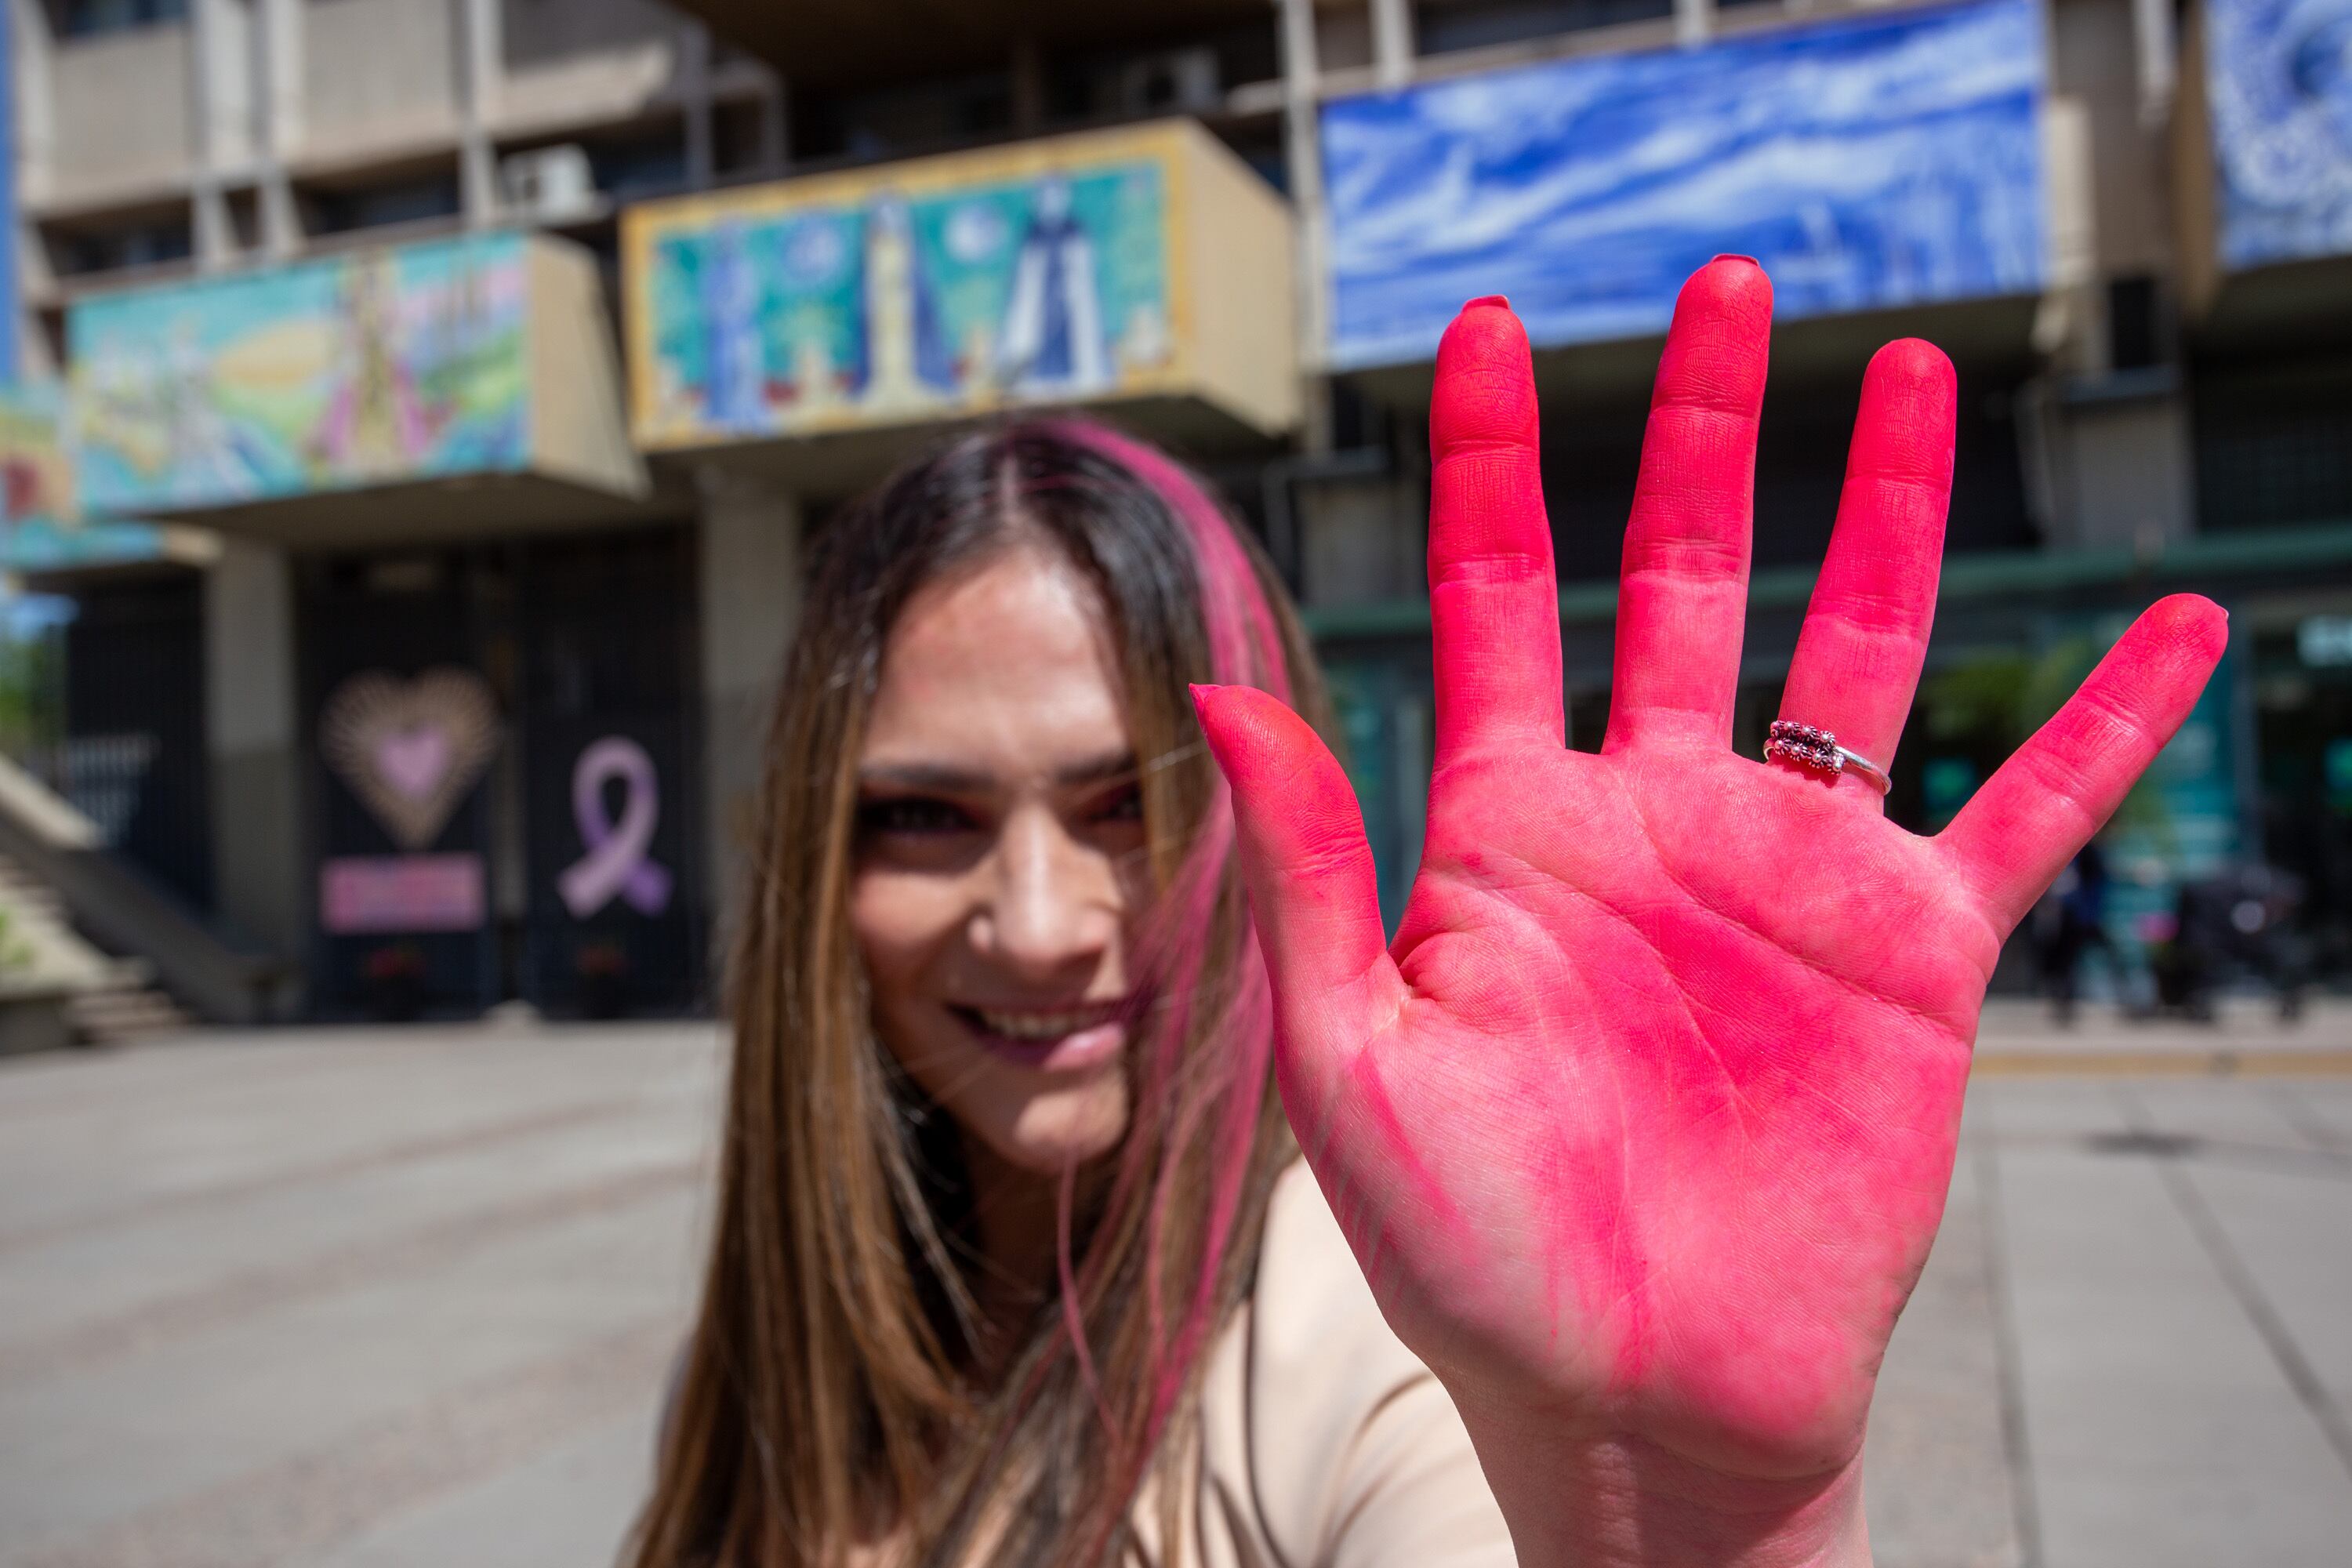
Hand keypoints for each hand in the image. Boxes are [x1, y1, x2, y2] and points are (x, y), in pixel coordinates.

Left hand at [1193, 260, 2223, 1565]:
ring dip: (1890, 511)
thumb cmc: (1471, 1251)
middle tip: (1727, 283)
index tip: (1482, 328)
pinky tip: (2176, 630)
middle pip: (1688, 576)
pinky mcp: (1915, 959)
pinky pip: (2028, 812)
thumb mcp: (1350, 1060)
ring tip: (1918, 372)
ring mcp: (1792, 879)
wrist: (1634, 1398)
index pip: (1501, 597)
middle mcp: (1656, 821)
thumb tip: (1215, 688)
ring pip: (1855, 651)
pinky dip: (2104, 726)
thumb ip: (1309, 872)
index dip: (1493, 461)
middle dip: (1702, 429)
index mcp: (1512, 830)